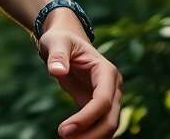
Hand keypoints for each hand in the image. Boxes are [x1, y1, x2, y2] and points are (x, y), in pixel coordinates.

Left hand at [38, 10, 122, 138]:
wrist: (64, 42)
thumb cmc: (61, 40)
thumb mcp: (56, 42)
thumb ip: (57, 55)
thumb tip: (57, 71)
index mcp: (106, 71)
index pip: (103, 100)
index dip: (87, 117)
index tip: (63, 130)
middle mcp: (113, 87)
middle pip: (111, 119)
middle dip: (90, 133)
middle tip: (63, 137)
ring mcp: (109, 98)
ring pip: (109, 126)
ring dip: (91, 137)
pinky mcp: (98, 106)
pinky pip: (99, 125)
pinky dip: (89, 135)